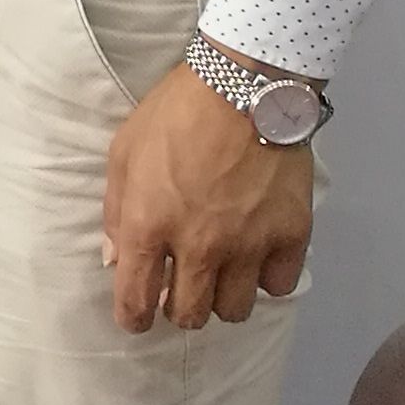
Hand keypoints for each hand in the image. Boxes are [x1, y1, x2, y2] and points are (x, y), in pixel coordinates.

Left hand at [101, 51, 317, 332]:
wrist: (245, 86)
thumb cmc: (175, 114)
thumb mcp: (124, 152)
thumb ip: (116, 211)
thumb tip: (115, 258)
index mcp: (149, 225)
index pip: (135, 299)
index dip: (133, 318)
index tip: (136, 318)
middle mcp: (198, 246)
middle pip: (189, 315)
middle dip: (179, 309)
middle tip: (181, 290)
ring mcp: (248, 244)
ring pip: (235, 310)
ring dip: (222, 298)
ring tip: (221, 275)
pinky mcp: (290, 236)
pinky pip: (277, 286)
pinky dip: (266, 278)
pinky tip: (257, 256)